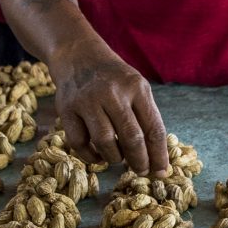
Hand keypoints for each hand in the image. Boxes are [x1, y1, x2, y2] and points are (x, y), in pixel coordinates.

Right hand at [50, 38, 169, 173]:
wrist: (77, 55)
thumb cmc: (113, 77)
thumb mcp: (135, 86)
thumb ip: (145, 116)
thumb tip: (155, 157)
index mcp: (136, 87)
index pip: (153, 128)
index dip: (159, 155)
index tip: (161, 172)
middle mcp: (112, 93)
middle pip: (131, 138)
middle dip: (139, 161)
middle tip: (141, 171)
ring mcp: (87, 101)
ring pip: (105, 143)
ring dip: (115, 158)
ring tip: (119, 158)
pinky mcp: (67, 109)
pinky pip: (80, 143)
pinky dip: (91, 156)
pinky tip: (99, 156)